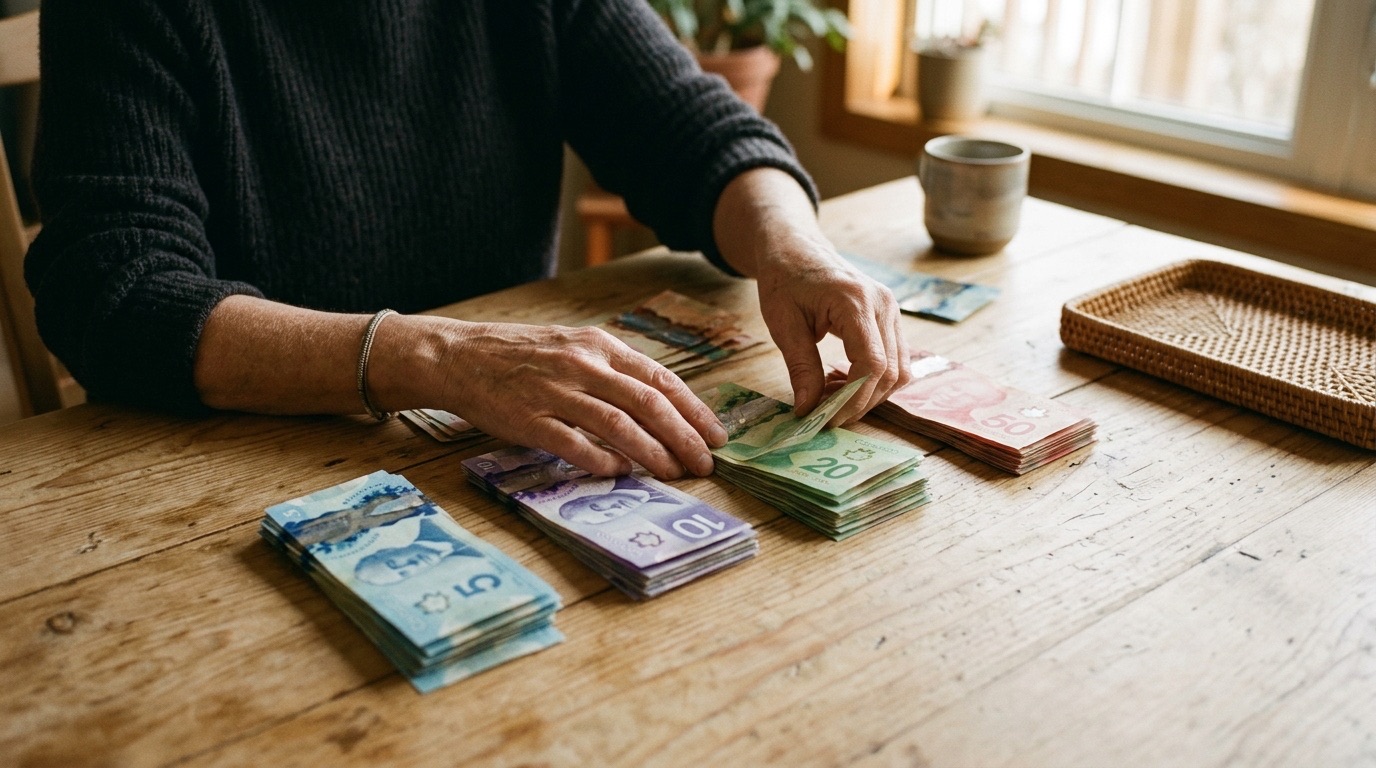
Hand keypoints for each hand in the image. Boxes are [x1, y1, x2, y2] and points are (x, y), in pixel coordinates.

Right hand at [426, 321, 728, 478]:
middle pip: (648, 403)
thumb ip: (613, 372)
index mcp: (599, 346)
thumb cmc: (522, 355)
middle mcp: (583, 365)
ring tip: (674, 474)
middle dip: (684, 437)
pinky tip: (620, 476)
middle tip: (706, 464)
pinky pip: (575, 445)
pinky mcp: (529, 420)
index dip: (693, 411)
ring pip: (618, 426)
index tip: (716, 436)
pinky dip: (602, 463)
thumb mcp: (574, 347)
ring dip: (652, 454)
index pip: (660, 379)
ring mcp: (556, 392)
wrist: (459, 356)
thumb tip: (660, 406)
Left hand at [754, 234, 911, 425]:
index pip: (872, 364)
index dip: (853, 398)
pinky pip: (896, 358)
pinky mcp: (890, 316)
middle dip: (862, 402)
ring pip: (900, 370)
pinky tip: (844, 384)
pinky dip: (875, 380)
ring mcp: (892, 309)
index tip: (827, 418)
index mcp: (855, 302)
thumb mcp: (783, 324)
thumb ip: (801, 367)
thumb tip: (808, 410)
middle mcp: (883, 304)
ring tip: (833, 401)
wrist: (796, 248)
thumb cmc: (784, 279)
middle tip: (827, 416)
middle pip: (891, 372)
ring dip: (871, 394)